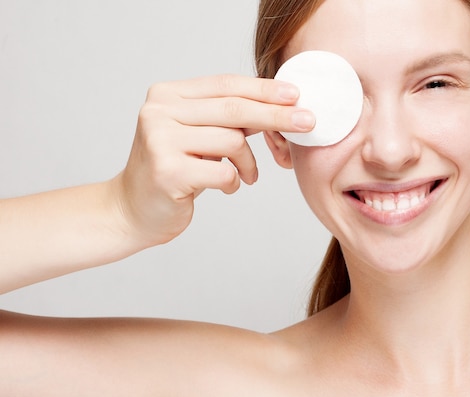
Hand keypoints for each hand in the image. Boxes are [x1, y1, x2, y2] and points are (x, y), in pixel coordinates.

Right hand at [116, 74, 314, 246]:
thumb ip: (225, 117)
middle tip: (307, 122)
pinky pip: (223, 172)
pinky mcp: (168, 172)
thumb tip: (280, 106)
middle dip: (276, 116)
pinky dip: (234, 181)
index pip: (225, 85)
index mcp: (167, 95)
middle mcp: (159, 112)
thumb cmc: (173, 169)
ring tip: (248, 175)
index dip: (264, 89)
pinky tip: (228, 186)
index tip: (296, 95)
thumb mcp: (195, 134)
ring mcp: (160, 141)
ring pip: (231, 140)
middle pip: (233, 109)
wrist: (132, 209)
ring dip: (249, 162)